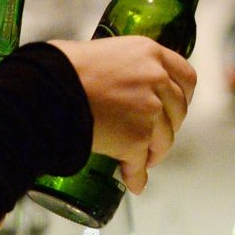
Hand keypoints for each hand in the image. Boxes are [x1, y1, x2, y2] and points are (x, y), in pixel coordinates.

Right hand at [48, 37, 197, 193]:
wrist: (48, 90)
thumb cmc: (63, 68)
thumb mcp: (104, 52)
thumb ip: (125, 67)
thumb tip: (120, 85)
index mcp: (151, 54)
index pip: (186, 77)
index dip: (183, 96)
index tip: (177, 106)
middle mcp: (157, 79)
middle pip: (178, 111)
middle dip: (168, 127)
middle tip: (156, 136)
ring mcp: (150, 111)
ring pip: (164, 140)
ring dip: (153, 153)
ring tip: (142, 160)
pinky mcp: (137, 138)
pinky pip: (140, 164)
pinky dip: (137, 176)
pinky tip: (134, 182)